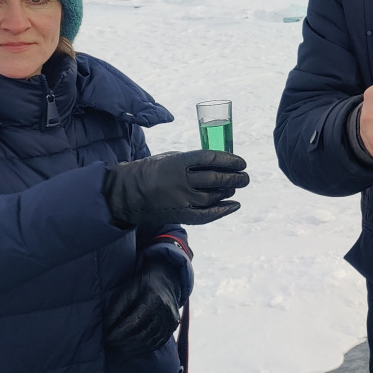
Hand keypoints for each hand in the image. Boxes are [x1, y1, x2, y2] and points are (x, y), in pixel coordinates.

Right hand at [102, 150, 248, 227]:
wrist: (127, 193)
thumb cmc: (150, 171)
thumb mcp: (169, 157)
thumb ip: (192, 160)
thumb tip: (217, 163)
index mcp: (178, 162)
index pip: (211, 159)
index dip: (230, 161)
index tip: (241, 163)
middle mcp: (181, 181)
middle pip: (216, 179)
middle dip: (235, 178)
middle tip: (245, 177)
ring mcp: (181, 200)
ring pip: (213, 196)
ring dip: (228, 192)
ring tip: (235, 188)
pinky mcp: (180, 214)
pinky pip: (206, 215)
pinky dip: (222, 210)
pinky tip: (234, 205)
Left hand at [103, 254, 184, 356]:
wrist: (167, 280)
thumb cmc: (143, 284)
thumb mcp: (127, 290)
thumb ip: (116, 309)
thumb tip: (106, 329)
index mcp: (154, 300)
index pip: (135, 322)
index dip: (119, 333)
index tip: (107, 338)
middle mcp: (166, 312)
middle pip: (143, 335)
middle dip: (124, 343)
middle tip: (110, 346)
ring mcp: (172, 321)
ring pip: (151, 342)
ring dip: (133, 349)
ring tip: (119, 350)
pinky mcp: (173, 327)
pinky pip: (158, 343)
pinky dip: (144, 349)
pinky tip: (133, 349)